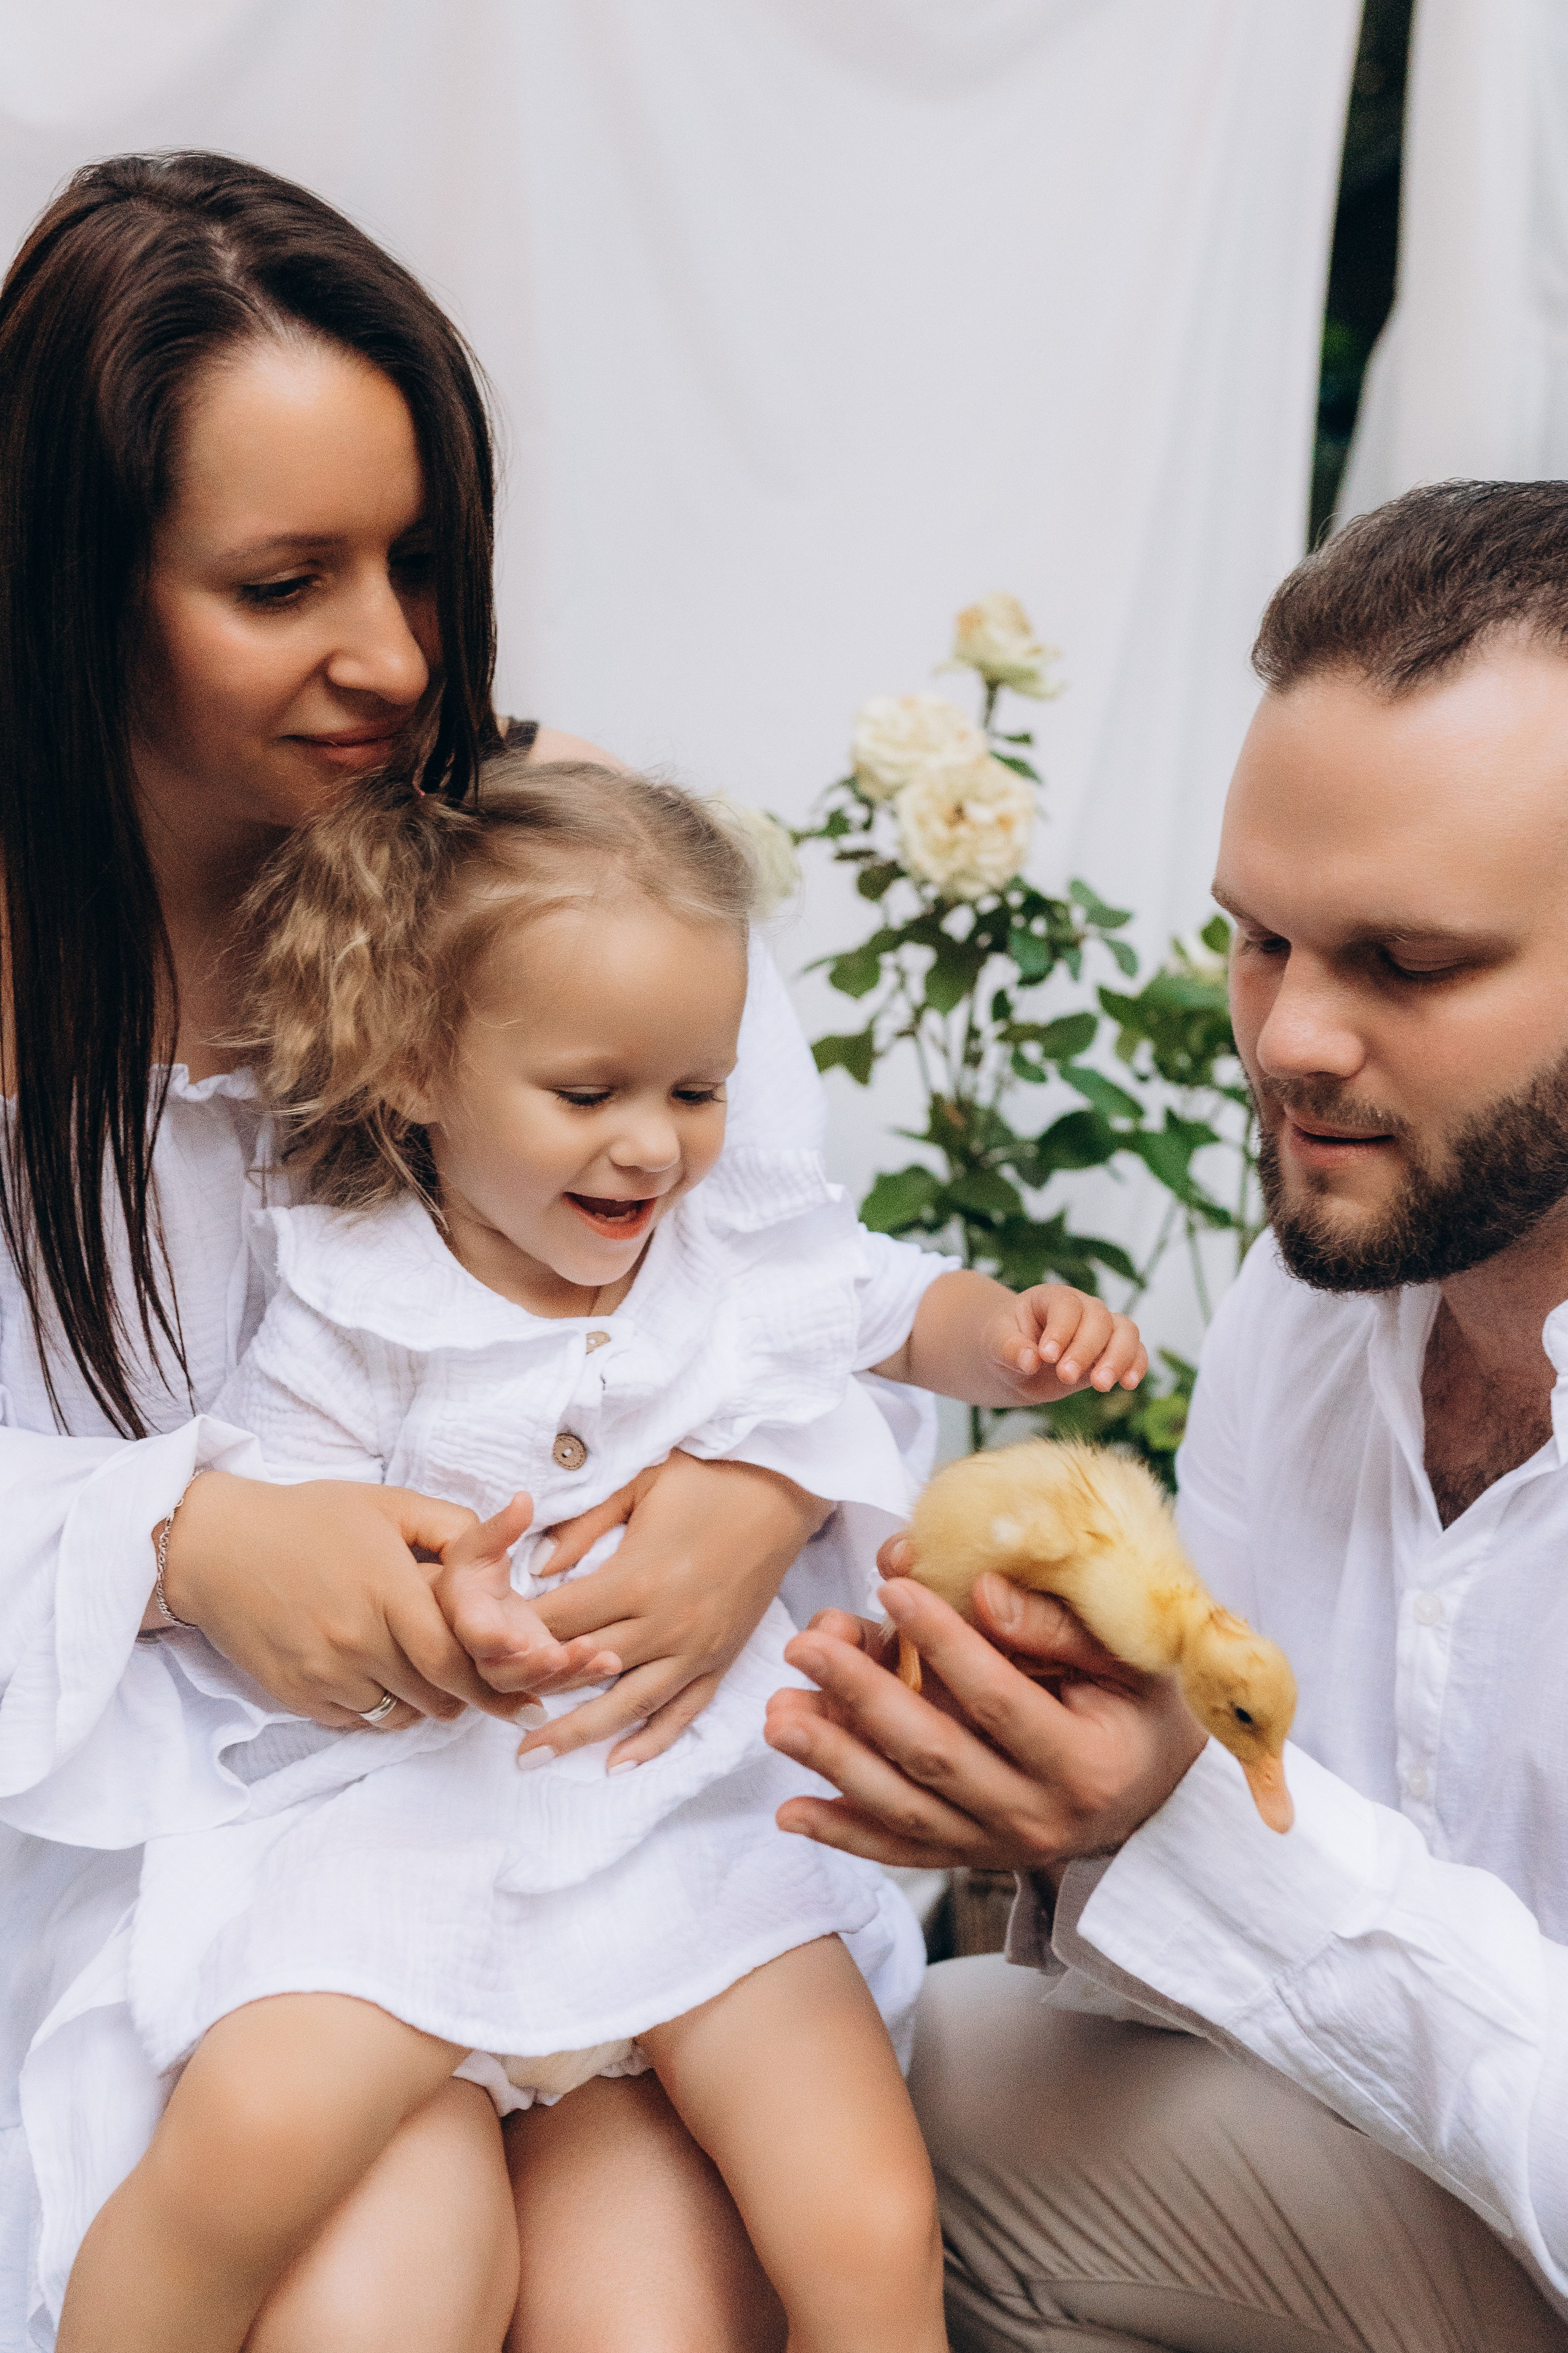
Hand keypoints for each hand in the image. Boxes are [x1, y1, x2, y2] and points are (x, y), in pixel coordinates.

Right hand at [157, 1473, 553, 1732]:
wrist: (214, 1546)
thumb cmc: (308, 1518)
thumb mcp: (388, 1505)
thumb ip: (455, 1528)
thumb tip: (514, 1538)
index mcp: (385, 1591)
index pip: (454, 1660)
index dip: (497, 1685)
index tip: (529, 1699)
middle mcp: (355, 1641)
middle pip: (436, 1697)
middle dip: (468, 1695)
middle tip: (486, 1689)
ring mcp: (323, 1674)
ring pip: (400, 1716)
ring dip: (424, 1703)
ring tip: (432, 1680)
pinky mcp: (296, 1697)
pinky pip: (358, 1721)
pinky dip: (380, 1708)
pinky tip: (382, 1678)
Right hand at [429, 1492, 623, 1722]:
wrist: (466, 1599)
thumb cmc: (472, 1566)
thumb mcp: (480, 1543)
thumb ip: (501, 1527)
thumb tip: (523, 1499)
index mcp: (464, 1616)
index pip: (472, 1636)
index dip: (493, 1642)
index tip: (520, 1638)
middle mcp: (481, 1652)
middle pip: (501, 1674)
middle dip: (534, 1669)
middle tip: (565, 1653)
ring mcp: (507, 1668)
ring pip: (532, 1686)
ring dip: (566, 1676)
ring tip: (603, 1657)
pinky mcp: (531, 1673)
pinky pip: (553, 1684)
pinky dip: (581, 1676)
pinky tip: (612, 1662)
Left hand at [515, 1453, 829, 1767]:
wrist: (784, 1489)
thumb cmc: (707, 1478)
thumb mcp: (638, 1484)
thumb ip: (583, 1527)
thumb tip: (534, 1570)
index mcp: (639, 1578)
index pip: (560, 1620)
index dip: (516, 1633)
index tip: (484, 1641)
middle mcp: (667, 1624)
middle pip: (584, 1670)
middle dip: (532, 1689)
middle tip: (488, 1714)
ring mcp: (697, 1648)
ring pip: (628, 1705)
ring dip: (578, 1734)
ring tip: (530, 1760)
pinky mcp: (723, 1659)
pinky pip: (684, 1712)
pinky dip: (652, 1742)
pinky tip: (617, 1764)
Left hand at [764, 1571, 1204, 1870]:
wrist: (1156, 1796)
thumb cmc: (1138, 1706)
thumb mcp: (1127, 1660)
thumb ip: (1058, 1627)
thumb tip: (981, 1590)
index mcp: (1085, 1763)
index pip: (1001, 1699)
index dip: (943, 1642)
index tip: (893, 1586)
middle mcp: (1039, 1819)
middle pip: (935, 1756)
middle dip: (862, 1697)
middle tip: (806, 1642)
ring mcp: (998, 1847)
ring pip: (903, 1809)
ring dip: (833, 1762)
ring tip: (778, 1713)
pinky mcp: (967, 1858)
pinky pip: (897, 1851)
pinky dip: (841, 1833)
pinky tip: (789, 1809)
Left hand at [988, 1284, 1147, 1405]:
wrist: (1015, 1363)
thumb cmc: (1004, 1345)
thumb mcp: (995, 1345)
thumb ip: (1009, 1349)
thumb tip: (1029, 1360)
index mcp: (1050, 1298)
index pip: (1066, 1305)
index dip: (1061, 1329)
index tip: (1046, 1356)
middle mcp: (1081, 1309)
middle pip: (1099, 1319)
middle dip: (1085, 1349)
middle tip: (1065, 1376)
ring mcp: (1100, 1330)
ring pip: (1125, 1332)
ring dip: (1118, 1358)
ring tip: (1100, 1386)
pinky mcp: (1111, 1353)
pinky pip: (1135, 1352)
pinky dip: (1136, 1366)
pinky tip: (1127, 1384)